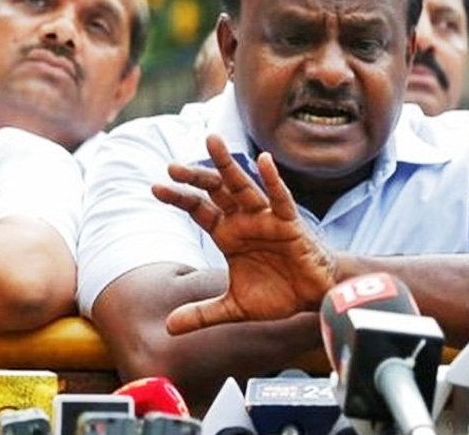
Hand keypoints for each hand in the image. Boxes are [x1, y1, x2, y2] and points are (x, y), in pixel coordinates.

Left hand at [152, 135, 336, 334]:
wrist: (313, 297)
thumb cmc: (277, 293)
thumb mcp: (234, 307)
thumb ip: (203, 314)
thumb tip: (169, 327)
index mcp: (228, 234)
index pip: (199, 209)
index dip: (179, 198)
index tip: (155, 188)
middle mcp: (244, 221)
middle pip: (216, 191)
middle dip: (195, 178)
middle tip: (172, 166)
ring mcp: (266, 218)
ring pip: (243, 186)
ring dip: (227, 165)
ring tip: (212, 141)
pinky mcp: (290, 223)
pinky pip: (280, 199)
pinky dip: (273, 180)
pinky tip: (263, 161)